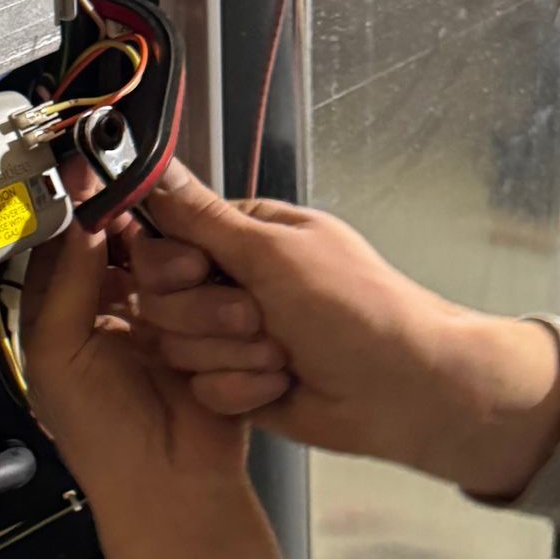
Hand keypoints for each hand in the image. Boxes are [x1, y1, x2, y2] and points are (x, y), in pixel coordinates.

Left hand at [20, 224, 290, 558]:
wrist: (168, 486)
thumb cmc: (100, 434)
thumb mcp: (56, 354)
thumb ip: (62, 282)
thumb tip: (77, 220)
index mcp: (69, 309)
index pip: (75, 241)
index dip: (86, 211)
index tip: (101, 180)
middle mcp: (118, 305)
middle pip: (137, 245)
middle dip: (151, 258)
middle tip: (159, 274)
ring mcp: (169, 316)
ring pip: (181, 266)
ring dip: (186, 294)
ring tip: (181, 333)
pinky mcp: (213, 332)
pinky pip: (219, 295)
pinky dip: (216, 311)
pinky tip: (219, 331)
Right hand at [130, 165, 559, 498]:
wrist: (401, 390)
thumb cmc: (357, 311)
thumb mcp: (274, 252)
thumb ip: (202, 217)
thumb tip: (158, 168)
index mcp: (243, 237)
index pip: (161, 241)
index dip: (170, 264)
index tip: (200, 271)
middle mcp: (232, 283)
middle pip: (160, 299)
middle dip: (207, 316)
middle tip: (259, 317)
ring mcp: (231, 336)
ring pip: (175, 347)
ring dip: (232, 355)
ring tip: (281, 353)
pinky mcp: (235, 382)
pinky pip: (201, 389)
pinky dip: (242, 389)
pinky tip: (281, 383)